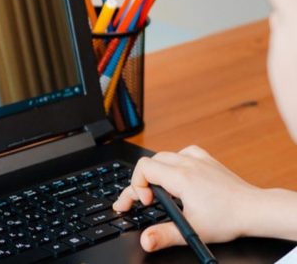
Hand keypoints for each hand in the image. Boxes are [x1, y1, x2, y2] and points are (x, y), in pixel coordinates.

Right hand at [112, 145, 261, 251]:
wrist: (255, 209)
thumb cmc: (228, 219)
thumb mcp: (192, 230)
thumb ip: (164, 235)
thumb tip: (146, 240)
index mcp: (180, 177)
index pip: (143, 167)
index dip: (137, 185)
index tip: (146, 202)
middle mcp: (187, 163)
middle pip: (150, 161)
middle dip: (143, 181)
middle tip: (146, 200)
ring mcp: (198, 159)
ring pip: (164, 155)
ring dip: (156, 171)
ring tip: (160, 190)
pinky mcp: (207, 159)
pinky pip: (182, 152)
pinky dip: (174, 162)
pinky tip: (178, 175)